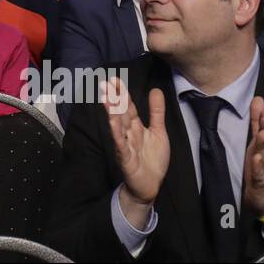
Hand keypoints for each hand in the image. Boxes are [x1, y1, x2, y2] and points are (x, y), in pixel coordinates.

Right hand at [106, 81, 168, 224]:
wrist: (150, 185)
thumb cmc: (152, 159)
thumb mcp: (159, 132)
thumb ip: (156, 112)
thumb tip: (155, 89)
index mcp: (135, 126)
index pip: (128, 106)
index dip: (122, 93)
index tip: (115, 79)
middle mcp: (128, 133)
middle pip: (120, 113)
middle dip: (113, 98)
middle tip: (105, 82)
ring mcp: (125, 145)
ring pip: (117, 126)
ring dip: (111, 112)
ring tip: (106, 98)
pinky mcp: (125, 158)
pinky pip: (120, 144)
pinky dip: (116, 133)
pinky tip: (113, 123)